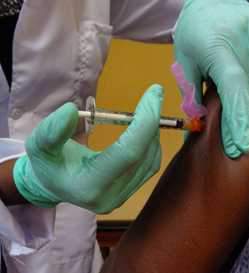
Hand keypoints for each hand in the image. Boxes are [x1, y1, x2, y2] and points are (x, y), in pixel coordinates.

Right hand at [13, 84, 162, 212]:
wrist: (53, 185)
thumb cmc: (47, 165)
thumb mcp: (39, 145)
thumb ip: (52, 131)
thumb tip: (71, 110)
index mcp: (89, 185)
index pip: (128, 152)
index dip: (144, 121)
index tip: (154, 93)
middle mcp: (111, 196)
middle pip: (144, 156)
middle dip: (152, 122)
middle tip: (153, 96)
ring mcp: (122, 197)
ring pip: (151, 161)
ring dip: (152, 132)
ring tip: (147, 111)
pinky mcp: (128, 192)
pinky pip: (149, 165)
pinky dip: (151, 143)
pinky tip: (144, 130)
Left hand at [173, 0, 248, 157]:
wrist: (208, 6)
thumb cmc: (193, 36)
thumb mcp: (185, 65)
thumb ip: (193, 94)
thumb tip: (200, 123)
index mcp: (218, 46)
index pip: (233, 84)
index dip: (239, 116)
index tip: (241, 144)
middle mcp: (247, 37)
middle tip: (238, 144)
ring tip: (245, 130)